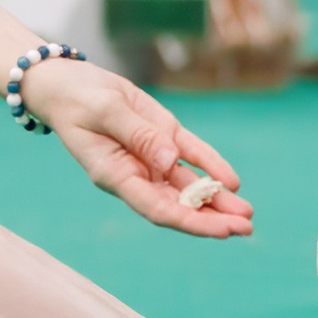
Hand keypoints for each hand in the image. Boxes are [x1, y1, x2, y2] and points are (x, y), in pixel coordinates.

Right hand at [20, 59, 253, 238]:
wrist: (70, 85)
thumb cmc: (79, 100)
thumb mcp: (105, 111)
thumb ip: (139, 135)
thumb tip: (171, 160)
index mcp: (115, 176)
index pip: (157, 208)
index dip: (190, 222)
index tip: (221, 232)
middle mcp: (136, 174)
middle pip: (178, 204)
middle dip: (212, 218)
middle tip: (246, 228)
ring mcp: (152, 158)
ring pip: (189, 186)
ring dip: (218, 200)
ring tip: (247, 214)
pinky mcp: (163, 137)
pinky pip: (191, 156)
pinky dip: (211, 167)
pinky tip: (232, 182)